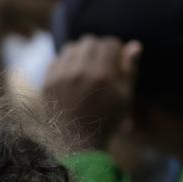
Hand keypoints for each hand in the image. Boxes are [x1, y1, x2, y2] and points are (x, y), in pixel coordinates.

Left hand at [43, 36, 140, 152]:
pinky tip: (73, 74)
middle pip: (89, 41)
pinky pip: (57, 59)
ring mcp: (60, 76)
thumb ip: (129, 69)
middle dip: (98, 48)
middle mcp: (79, 72)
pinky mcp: (48, 82)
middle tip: (102, 61)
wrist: (78, 140)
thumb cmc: (107, 119)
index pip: (109, 43)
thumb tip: (135, 45)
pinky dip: (66, 62)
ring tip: (87, 66)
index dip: (115, 48)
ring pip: (72, 47)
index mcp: (102, 75)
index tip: (116, 58)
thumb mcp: (125, 97)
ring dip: (81, 52)